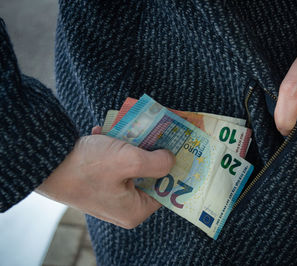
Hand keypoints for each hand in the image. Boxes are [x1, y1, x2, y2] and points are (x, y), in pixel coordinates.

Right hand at [36, 134, 174, 228]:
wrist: (45, 162)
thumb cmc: (87, 165)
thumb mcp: (129, 160)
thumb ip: (157, 162)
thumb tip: (170, 158)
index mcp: (134, 211)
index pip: (166, 190)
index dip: (174, 168)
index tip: (180, 148)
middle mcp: (123, 207)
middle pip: (149, 177)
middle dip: (150, 153)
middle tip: (157, 133)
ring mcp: (109, 195)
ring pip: (132, 167)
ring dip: (131, 147)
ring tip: (129, 129)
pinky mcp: (97, 183)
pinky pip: (115, 165)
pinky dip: (114, 148)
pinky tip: (106, 133)